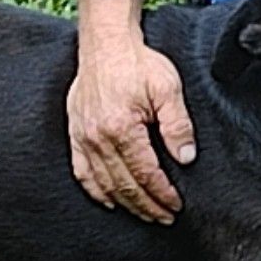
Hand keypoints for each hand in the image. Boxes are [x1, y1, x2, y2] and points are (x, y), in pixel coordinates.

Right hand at [67, 32, 195, 223]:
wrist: (105, 43)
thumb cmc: (138, 63)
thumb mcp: (167, 88)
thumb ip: (178, 124)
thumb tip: (186, 158)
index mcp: (122, 128)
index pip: (145, 174)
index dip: (162, 194)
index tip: (177, 205)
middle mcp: (98, 137)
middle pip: (125, 185)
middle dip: (147, 206)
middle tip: (166, 217)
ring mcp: (83, 137)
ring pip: (104, 184)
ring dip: (126, 204)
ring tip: (145, 214)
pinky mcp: (75, 133)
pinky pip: (82, 172)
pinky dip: (96, 191)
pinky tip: (110, 200)